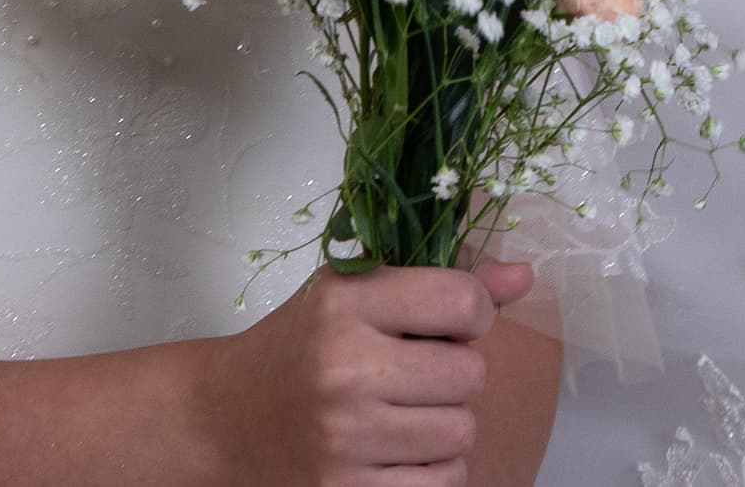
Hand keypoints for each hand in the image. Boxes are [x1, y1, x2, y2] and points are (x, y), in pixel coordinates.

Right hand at [199, 262, 530, 485]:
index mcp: (347, 303)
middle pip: (469, 374)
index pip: (463, 301)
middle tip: (412, 375)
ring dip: (444, 427)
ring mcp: (344, 437)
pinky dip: (431, 472)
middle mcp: (345, 368)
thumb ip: (443, 284)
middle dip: (452, 375)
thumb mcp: (357, 296)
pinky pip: (442, 483)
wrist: (220, 420)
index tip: (448, 323)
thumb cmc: (299, 349)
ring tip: (401, 415)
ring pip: (461, 433)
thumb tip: (524, 278)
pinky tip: (396, 453)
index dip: (471, 313)